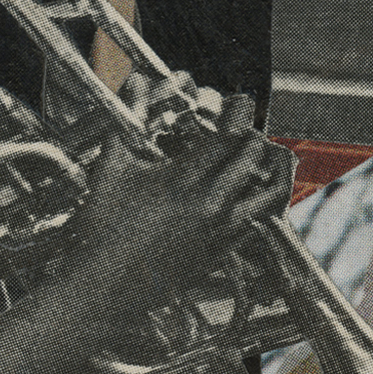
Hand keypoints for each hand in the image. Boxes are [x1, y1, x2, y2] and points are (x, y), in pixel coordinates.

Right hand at [68, 111, 288, 299]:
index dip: (240, 111)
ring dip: (271, 168)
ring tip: (263, 157)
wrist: (101, 288)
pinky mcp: (223, 252)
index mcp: (186, 181)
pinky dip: (261, 201)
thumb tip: (135, 84)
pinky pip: (260, 221)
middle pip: (255, 157)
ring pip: (272, 192)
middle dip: (251, 136)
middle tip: (239, 130)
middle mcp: (212, 205)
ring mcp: (221, 231)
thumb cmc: (100, 230)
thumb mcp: (110, 170)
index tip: (238, 102)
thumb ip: (127, 123)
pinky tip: (249, 193)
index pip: (233, 134)